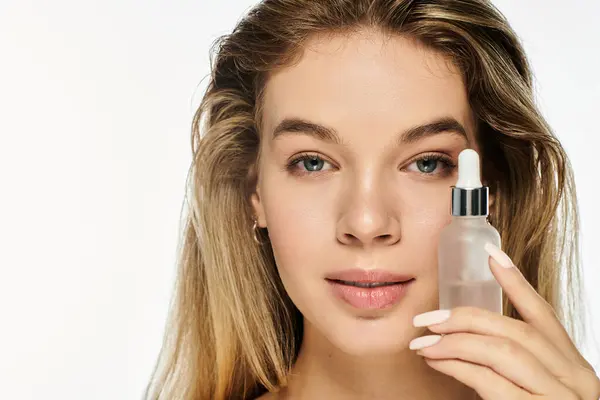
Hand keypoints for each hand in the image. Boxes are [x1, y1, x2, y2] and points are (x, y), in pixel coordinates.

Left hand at [409, 243, 599, 399]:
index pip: (544, 315)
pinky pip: (491, 381)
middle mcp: (575, 381)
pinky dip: (459, 366)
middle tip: (427, 319)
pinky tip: (437, 361)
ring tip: (424, 341)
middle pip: (516, 331)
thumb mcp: (537, 393)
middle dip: (466, 318)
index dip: (517, 282)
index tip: (492, 254)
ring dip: (456, 340)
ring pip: (503, 351)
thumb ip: (514, 369)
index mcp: (574, 369)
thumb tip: (463, 343)